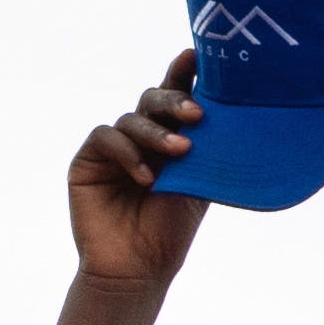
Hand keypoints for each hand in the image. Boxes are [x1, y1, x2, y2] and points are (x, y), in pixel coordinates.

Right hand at [66, 51, 209, 295]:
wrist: (139, 269)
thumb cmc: (172, 230)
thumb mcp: (198, 186)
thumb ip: (206, 152)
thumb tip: (235, 117)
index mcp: (171, 138)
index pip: (176, 98)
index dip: (184, 73)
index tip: (197, 56)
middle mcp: (142, 137)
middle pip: (153, 100)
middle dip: (175, 101)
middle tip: (197, 115)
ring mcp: (113, 147)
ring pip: (132, 118)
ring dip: (156, 132)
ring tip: (180, 153)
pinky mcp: (88, 160)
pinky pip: (106, 138)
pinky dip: (127, 152)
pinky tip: (146, 176)